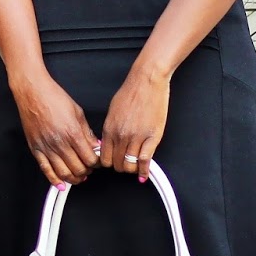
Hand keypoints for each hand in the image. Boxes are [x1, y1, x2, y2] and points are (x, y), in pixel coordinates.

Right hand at [11, 72, 99, 185]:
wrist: (33, 93)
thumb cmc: (54, 98)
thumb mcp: (78, 112)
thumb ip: (87, 133)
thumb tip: (95, 146)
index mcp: (72, 133)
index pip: (90, 159)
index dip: (96, 163)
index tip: (97, 161)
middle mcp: (59, 142)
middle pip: (78, 168)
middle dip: (87, 171)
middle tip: (89, 168)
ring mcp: (46, 147)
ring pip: (63, 173)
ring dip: (74, 178)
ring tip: (79, 176)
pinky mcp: (36, 149)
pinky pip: (46, 170)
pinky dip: (54, 180)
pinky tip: (61, 184)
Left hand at [100, 65, 169, 179]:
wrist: (147, 80)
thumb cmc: (131, 91)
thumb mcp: (113, 111)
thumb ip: (110, 129)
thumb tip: (108, 143)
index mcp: (109, 129)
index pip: (104, 158)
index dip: (109, 163)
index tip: (114, 163)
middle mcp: (120, 136)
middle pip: (116, 165)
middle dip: (121, 167)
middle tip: (126, 164)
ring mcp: (136, 138)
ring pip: (129, 166)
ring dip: (132, 169)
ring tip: (135, 167)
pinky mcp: (152, 137)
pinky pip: (145, 161)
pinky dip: (144, 171)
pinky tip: (144, 175)